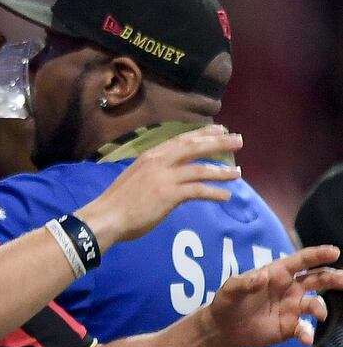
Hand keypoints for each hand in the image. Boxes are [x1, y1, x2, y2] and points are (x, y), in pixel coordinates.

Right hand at [77, 126, 241, 247]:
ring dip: (222, 171)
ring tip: (237, 173)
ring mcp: (165, 178)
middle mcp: (159, 161)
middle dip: (219, 143)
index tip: (220, 130)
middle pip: (194, 147)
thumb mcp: (135, 176)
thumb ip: (153, 172)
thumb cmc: (118, 201)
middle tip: (239, 140)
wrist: (106, 216)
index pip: (181, 139)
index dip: (202, 133)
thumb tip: (168, 175)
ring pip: (200, 169)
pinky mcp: (169, 195)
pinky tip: (226, 196)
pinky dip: (214, 193)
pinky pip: (198, 191)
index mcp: (150, 156)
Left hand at [201, 245, 342, 346]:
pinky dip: (307, 333)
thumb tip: (261, 276)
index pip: (300, 261)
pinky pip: (305, 329)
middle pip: (317, 279)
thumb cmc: (227, 302)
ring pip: (315, 304)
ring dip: (320, 308)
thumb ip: (243, 283)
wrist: (223, 328)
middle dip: (333, 277)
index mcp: (277, 273)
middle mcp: (289, 289)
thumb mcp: (229, 290)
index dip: (317, 255)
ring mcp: (292, 308)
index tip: (335, 252)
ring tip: (318, 314)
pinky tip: (304, 338)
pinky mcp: (290, 327)